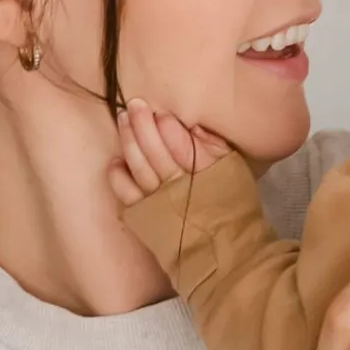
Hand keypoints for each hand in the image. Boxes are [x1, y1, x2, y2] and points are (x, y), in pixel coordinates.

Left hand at [108, 98, 231, 206]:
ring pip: (140, 169)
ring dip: (129, 141)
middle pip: (158, 154)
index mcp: (208, 176)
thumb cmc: (228, 200)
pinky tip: (116, 160)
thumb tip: (193, 125)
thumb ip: (215, 146)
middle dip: (144, 126)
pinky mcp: (146, 215)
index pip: (185, 149)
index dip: (170, 129)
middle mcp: (182, 190)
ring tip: (123, 119)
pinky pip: (127, 193)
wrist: (221, 243)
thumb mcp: (233, 169)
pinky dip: (118, 176)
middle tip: (134, 105)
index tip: (161, 113)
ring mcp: (161, 203)